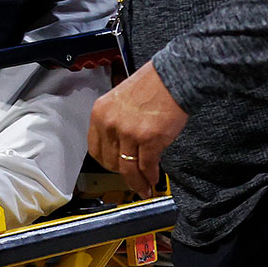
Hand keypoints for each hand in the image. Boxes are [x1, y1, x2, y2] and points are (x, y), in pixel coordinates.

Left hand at [88, 61, 187, 197]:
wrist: (172, 78)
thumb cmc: (150, 86)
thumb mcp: (118, 101)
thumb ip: (114, 123)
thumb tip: (119, 147)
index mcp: (99, 114)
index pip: (95, 149)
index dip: (106, 162)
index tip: (114, 167)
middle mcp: (110, 124)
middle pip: (110, 162)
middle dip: (122, 173)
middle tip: (132, 178)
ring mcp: (129, 133)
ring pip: (128, 168)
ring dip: (137, 182)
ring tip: (144, 187)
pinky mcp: (149, 140)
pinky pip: (146, 166)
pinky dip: (150, 176)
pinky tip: (153, 179)